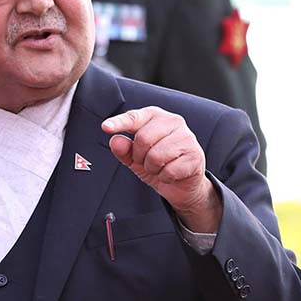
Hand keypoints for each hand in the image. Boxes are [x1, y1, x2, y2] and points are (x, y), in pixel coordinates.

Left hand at [102, 107, 221, 232]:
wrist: (183, 184)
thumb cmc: (159, 164)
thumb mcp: (136, 158)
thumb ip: (124, 149)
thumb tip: (115, 140)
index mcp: (156, 116)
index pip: (134, 117)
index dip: (119, 123)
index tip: (106, 127)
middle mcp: (173, 121)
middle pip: (143, 139)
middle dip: (139, 157)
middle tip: (146, 162)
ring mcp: (187, 137)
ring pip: (156, 156)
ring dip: (153, 169)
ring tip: (159, 167)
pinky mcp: (195, 155)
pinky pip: (169, 171)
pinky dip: (165, 177)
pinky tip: (171, 174)